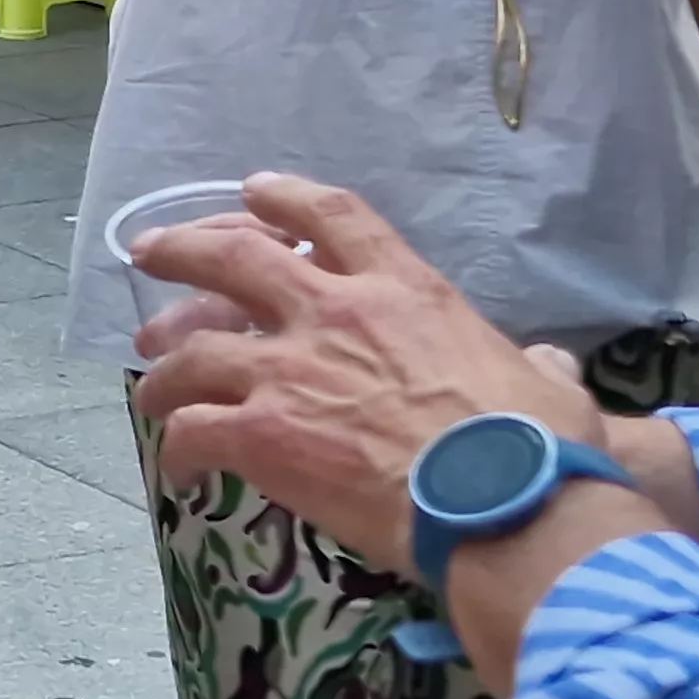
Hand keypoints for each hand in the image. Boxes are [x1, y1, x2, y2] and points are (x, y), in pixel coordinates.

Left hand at [128, 173, 607, 575]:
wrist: (506, 507)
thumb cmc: (540, 448)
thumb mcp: (546, 385)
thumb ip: (535, 366)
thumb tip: (550, 367)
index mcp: (406, 291)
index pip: (334, 217)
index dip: (286, 198)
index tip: (254, 191)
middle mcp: (336, 314)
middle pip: (233, 259)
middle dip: (183, 250)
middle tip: (148, 252)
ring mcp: (290, 371)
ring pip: (193, 352)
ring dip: (166, 368)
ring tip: (152, 387)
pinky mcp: (263, 433)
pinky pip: (194, 430)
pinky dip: (180, 447)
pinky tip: (182, 468)